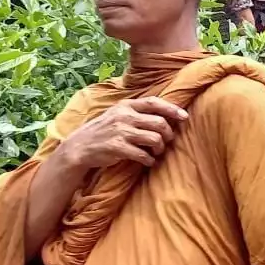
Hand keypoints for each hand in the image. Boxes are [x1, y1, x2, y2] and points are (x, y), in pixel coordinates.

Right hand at [59, 97, 187, 169]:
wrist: (80, 146)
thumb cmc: (104, 131)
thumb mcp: (117, 114)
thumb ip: (137, 112)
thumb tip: (165, 115)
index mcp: (126, 105)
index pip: (154, 103)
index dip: (172, 109)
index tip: (184, 117)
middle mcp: (124, 116)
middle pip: (160, 123)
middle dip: (168, 134)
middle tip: (166, 141)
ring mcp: (121, 132)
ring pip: (155, 139)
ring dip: (160, 148)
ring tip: (156, 152)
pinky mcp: (118, 148)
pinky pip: (144, 155)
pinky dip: (150, 160)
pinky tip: (148, 161)